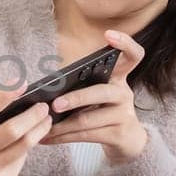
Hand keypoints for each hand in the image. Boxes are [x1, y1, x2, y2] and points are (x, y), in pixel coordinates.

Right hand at [0, 83, 53, 175]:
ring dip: (38, 130)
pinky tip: (31, 138)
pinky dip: (26, 146)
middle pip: (9, 132)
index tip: (21, 83)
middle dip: (32, 115)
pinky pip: (19, 160)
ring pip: (22, 148)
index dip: (2, 96)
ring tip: (45, 119)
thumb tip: (11, 96)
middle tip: (42, 106)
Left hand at [40, 30, 148, 163]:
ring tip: (43, 126)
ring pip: (88, 119)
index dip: (124, 44)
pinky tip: (48, 138)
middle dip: (76, 98)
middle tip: (55, 104)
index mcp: (119, 78)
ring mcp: (124, 115)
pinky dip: (63, 137)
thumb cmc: (105, 111)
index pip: (132, 56)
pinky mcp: (118, 135)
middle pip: (102, 92)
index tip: (108, 34)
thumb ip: (83, 86)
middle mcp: (124, 93)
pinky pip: (86, 135)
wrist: (128, 140)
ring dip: (61, 125)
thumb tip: (47, 89)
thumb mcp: (100, 95)